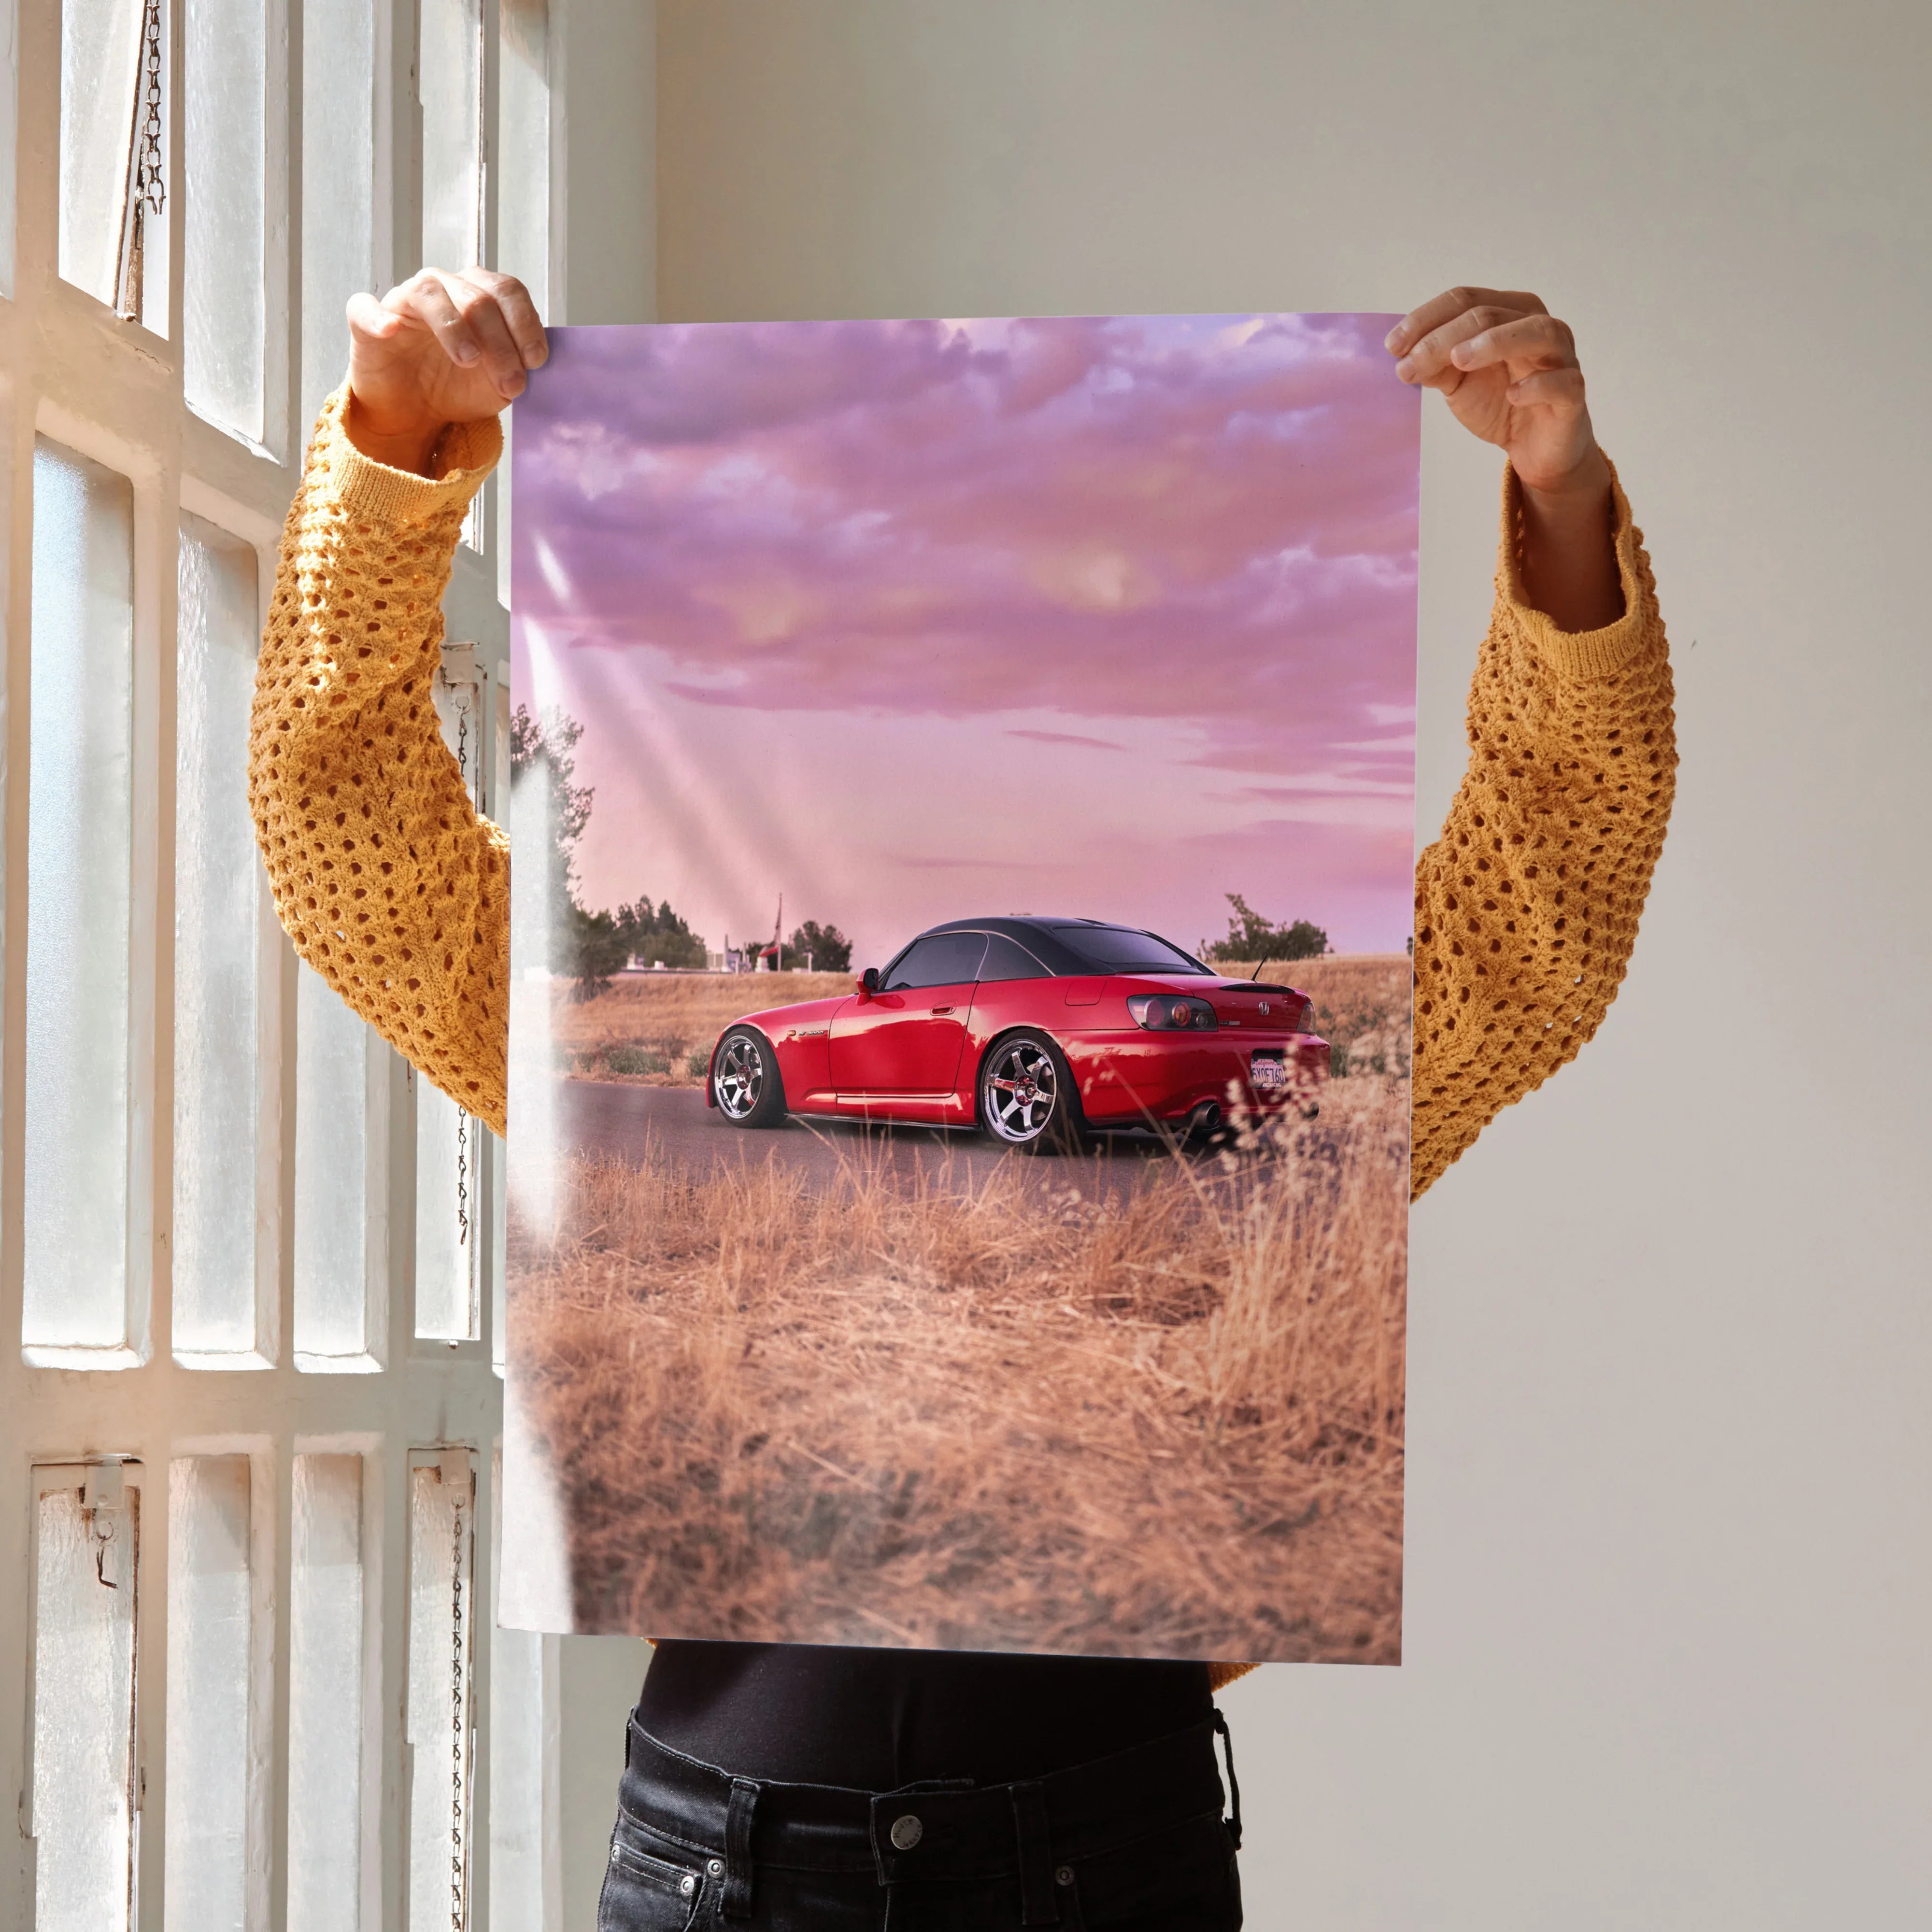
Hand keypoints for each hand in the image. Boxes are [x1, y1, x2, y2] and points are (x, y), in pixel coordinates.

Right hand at [344, 267, 547, 474]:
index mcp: (478, 295)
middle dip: (500, 343)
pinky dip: (378, 317)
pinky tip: (391, 330)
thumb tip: (534, 362)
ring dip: (455, 327)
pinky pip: (366, 307)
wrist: (415, 412)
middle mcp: (443, 288)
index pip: (507, 291)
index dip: (525, 323)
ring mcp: (404, 301)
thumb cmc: (457, 387)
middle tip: (511, 383)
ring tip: (469, 360)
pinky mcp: (366, 321)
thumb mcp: (498, 383)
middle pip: (477, 298)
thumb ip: (517, 367)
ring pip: (430, 293)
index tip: (536, 361)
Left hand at [1387, 287, 1605, 498]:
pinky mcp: (1573, 393)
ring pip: (1537, 331)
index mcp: (1509, 314)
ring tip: (1457, 360)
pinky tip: (1512, 395)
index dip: (1427, 318)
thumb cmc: (1500, 404)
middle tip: (1410, 363)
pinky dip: (1538, 385)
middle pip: (1491, 314)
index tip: (1393, 346)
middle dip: (1444, 337)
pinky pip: (1563, 381)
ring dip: (1495, 342)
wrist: (1534, 448)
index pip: (1466, 299)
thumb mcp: (1459, 383)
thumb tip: (1404, 356)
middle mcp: (1538, 325)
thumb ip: (1435, 366)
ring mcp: (1561, 357)